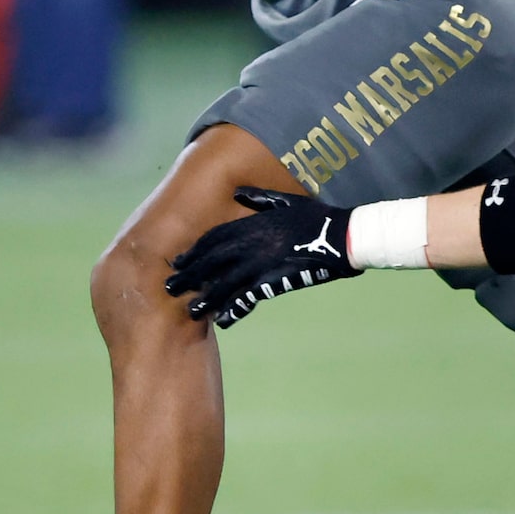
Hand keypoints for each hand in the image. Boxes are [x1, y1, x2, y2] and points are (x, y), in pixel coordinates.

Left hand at [166, 187, 360, 327]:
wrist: (345, 235)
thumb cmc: (319, 216)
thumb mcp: (287, 201)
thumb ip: (260, 198)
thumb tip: (237, 192)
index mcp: (255, 223)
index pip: (215, 238)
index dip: (195, 251)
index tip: (179, 262)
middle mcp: (254, 242)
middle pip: (213, 260)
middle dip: (190, 274)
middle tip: (169, 287)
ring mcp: (264, 261)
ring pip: (227, 281)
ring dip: (206, 296)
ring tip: (190, 310)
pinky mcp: (277, 278)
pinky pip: (251, 296)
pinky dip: (237, 308)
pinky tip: (224, 321)